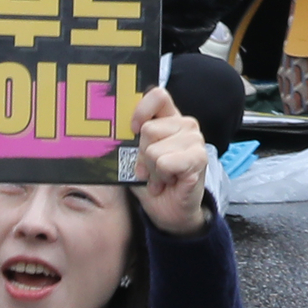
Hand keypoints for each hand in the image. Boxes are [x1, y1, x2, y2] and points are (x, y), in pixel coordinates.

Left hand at [132, 81, 212, 231]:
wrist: (170, 212)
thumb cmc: (151, 182)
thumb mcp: (134, 159)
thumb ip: (127, 142)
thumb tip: (107, 134)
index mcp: (169, 118)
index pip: (158, 95)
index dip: (141, 111)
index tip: (134, 130)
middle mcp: (185, 124)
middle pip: (148, 130)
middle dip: (142, 155)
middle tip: (150, 169)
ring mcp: (195, 140)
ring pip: (154, 150)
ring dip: (152, 171)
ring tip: (160, 178)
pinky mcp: (200, 158)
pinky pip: (166, 164)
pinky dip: (161, 178)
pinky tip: (169, 182)